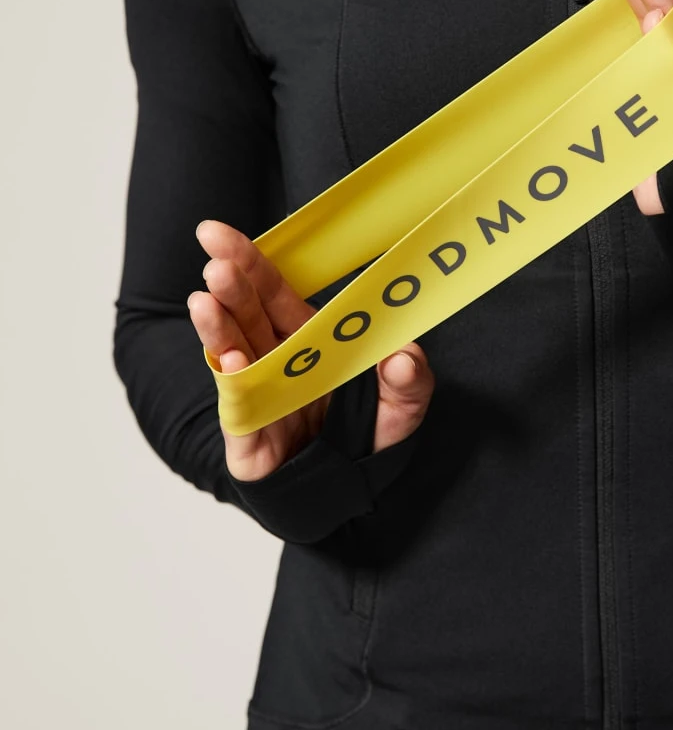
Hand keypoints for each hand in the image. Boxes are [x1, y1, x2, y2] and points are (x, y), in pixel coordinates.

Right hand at [187, 220, 434, 481]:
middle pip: (247, 313)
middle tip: (216, 262)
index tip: (220, 235)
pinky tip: (228, 357)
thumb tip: (405, 357)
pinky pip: (240, 402)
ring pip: (233, 350)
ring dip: (219, 326)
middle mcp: (275, 358)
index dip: (250, 262)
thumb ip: (411, 381)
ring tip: (204, 301)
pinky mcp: (250, 433)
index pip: (272, 291)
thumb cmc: (367, 436)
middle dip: (231, 286)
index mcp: (306, 336)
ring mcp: (259, 392)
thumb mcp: (402, 405)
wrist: (345, 494)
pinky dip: (233, 379)